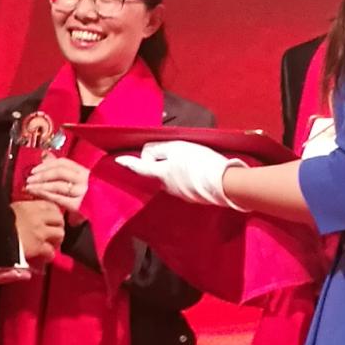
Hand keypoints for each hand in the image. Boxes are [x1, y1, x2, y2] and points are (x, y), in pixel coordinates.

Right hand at [13, 199, 66, 263]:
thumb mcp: (5, 211)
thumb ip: (17, 212)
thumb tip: (21, 215)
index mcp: (27, 206)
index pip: (49, 205)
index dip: (53, 214)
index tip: (50, 219)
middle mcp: (36, 216)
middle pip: (58, 218)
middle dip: (58, 226)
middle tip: (53, 233)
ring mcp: (39, 231)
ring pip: (59, 233)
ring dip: (56, 240)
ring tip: (50, 245)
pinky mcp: (38, 246)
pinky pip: (51, 251)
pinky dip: (49, 255)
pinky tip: (44, 257)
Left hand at [24, 155, 92, 223]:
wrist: (102, 210)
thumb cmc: (87, 194)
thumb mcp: (76, 178)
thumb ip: (60, 167)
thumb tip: (44, 154)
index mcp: (83, 171)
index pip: (62, 163)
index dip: (46, 164)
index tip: (35, 169)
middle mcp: (83, 179)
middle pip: (59, 172)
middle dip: (41, 174)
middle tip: (29, 178)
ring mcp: (81, 192)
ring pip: (57, 185)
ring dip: (41, 185)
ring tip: (29, 187)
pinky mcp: (78, 205)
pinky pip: (59, 198)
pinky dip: (46, 195)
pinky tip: (38, 194)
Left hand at [117, 139, 240, 207]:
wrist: (225, 183)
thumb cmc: (200, 163)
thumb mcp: (178, 147)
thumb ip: (160, 149)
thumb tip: (151, 154)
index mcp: (160, 174)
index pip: (140, 167)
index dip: (129, 162)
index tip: (119, 160)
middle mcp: (166, 187)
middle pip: (156, 170)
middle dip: (161, 160)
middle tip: (177, 151)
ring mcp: (180, 194)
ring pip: (170, 177)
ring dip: (176, 168)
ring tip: (194, 160)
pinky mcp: (192, 197)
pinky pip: (183, 183)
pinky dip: (187, 175)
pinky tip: (200, 170)